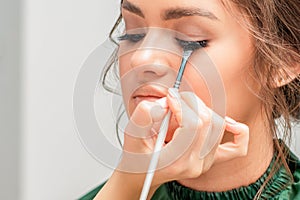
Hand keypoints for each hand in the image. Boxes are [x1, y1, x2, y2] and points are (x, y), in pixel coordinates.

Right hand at [119, 88, 248, 187]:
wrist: (141, 175)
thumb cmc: (136, 157)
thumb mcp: (132, 135)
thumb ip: (145, 114)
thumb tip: (168, 101)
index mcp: (175, 162)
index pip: (193, 124)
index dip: (182, 104)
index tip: (170, 97)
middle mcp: (194, 164)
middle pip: (208, 121)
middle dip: (191, 102)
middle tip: (175, 100)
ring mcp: (205, 163)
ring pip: (219, 125)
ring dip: (202, 110)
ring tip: (184, 112)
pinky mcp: (210, 159)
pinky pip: (236, 147)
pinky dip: (237, 131)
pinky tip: (230, 122)